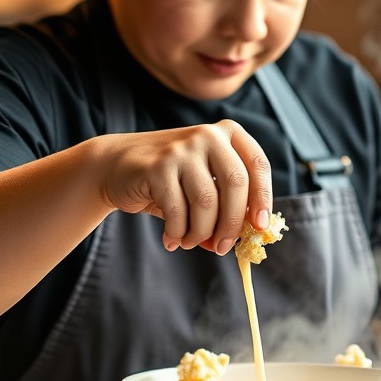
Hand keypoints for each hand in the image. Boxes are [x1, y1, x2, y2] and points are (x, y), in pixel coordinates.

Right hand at [99, 120, 271, 254]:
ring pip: (207, 202)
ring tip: (190, 242)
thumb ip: (226, 203)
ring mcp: (181, 149)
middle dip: (232, 223)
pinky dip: (178, 232)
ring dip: (201, 233)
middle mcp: (207, 135)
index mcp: (227, 133)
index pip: (257, 165)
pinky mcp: (157, 167)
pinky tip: (172, 238)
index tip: (260, 226)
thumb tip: (248, 238)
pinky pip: (177, 210)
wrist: (116, 165)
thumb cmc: (170, 179)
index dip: (263, 198)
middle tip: (223, 247)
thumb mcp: (203, 181)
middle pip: (236, 184)